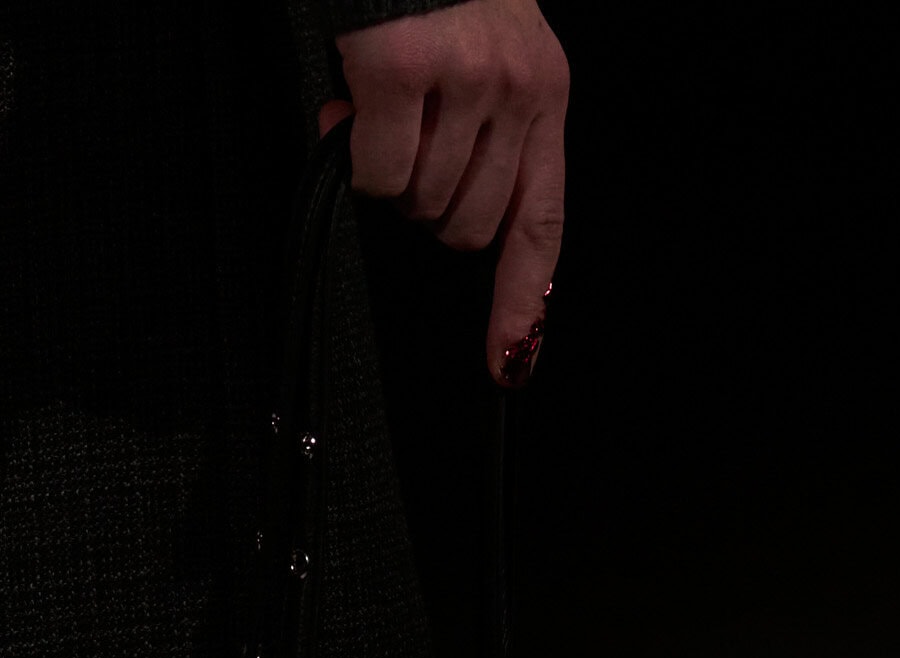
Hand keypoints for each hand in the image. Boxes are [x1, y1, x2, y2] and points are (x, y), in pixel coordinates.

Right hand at [319, 0, 568, 386]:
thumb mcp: (475, 52)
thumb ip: (464, 133)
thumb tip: (405, 202)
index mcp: (544, 87)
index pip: (540, 220)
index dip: (522, 301)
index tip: (509, 363)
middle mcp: (518, 87)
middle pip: (467, 227)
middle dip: (426, 203)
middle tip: (405, 140)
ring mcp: (466, 80)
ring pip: (420, 206)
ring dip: (389, 171)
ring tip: (383, 101)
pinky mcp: (405, 72)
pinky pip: (376, 178)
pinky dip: (355, 156)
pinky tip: (354, 101)